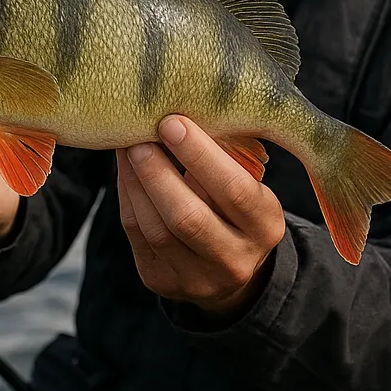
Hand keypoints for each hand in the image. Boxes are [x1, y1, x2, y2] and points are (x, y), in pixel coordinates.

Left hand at [116, 115, 285, 316]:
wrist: (231, 266)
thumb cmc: (235, 203)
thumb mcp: (247, 181)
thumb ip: (224, 153)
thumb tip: (179, 108)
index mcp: (265, 227)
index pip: (234, 191)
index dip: (201, 156)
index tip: (173, 122)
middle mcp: (236, 260)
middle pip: (189, 218)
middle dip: (158, 172)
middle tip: (139, 136)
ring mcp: (198, 279)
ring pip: (157, 230)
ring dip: (136, 183)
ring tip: (126, 147)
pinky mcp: (163, 282)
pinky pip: (137, 236)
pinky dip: (128, 197)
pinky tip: (125, 169)